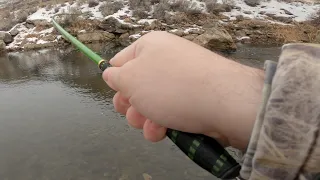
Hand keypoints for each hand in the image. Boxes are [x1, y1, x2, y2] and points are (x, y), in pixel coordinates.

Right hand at [102, 31, 263, 149]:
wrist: (223, 103)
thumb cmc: (171, 86)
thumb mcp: (131, 79)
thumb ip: (115, 77)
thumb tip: (110, 73)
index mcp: (149, 46)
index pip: (121, 62)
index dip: (117, 81)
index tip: (120, 95)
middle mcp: (165, 61)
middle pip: (136, 86)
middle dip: (131, 105)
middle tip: (134, 112)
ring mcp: (181, 81)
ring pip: (151, 103)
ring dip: (146, 119)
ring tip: (153, 125)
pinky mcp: (193, 100)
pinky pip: (169, 111)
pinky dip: (164, 123)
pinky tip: (165, 131)